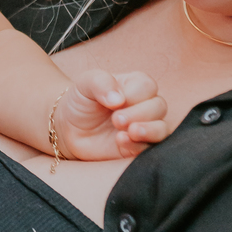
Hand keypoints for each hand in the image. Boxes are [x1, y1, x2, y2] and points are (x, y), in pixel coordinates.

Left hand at [54, 70, 169, 160]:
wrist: (69, 128)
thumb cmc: (81, 101)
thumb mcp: (85, 84)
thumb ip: (101, 82)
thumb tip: (118, 99)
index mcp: (135, 85)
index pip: (147, 86)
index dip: (134, 94)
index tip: (114, 102)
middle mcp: (144, 105)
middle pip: (159, 106)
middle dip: (139, 113)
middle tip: (116, 119)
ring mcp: (145, 127)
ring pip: (162, 129)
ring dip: (148, 131)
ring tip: (129, 132)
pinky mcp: (140, 147)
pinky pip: (151, 148)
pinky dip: (138, 146)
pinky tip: (121, 141)